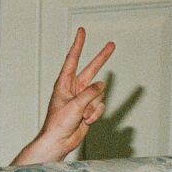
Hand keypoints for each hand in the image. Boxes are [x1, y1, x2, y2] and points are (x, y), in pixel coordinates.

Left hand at [12, 27, 114, 164]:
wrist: (59, 141)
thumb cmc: (59, 123)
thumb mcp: (75, 105)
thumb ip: (90, 93)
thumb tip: (101, 85)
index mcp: (64, 83)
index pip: (72, 59)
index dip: (78, 44)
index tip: (81, 31)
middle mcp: (74, 88)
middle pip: (91, 69)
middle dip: (102, 58)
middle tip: (111, 44)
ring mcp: (83, 98)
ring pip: (99, 94)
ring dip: (93, 107)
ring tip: (81, 116)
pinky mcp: (89, 108)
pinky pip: (100, 106)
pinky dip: (95, 114)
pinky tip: (85, 121)